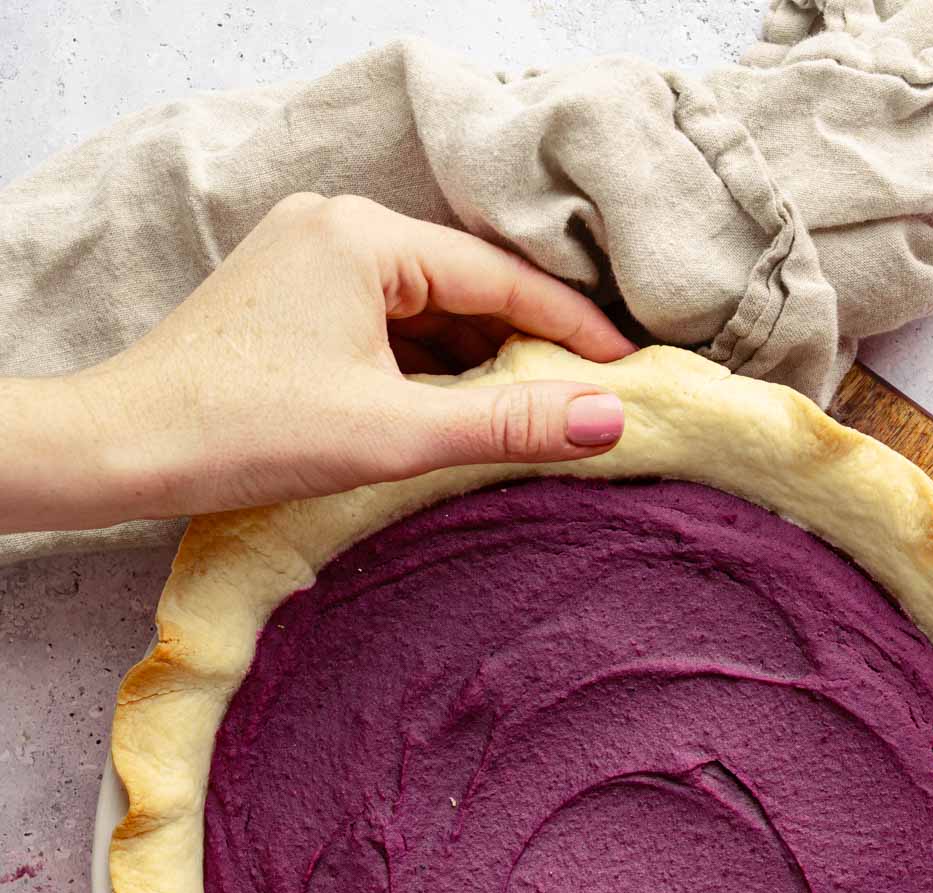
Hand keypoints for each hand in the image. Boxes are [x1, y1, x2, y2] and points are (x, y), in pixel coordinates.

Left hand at [1, 194, 633, 533]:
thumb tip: (609, 419)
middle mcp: (335, 226)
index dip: (570, 330)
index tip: (627, 374)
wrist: (126, 446)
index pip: (499, 277)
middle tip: (584, 406)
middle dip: (523, 349)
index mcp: (364, 235)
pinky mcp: (286, 299)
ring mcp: (305, 259)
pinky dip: (422, 368)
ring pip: (422, 310)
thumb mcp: (395, 433)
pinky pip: (381, 324)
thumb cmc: (249, 431)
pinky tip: (450, 415)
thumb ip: (508, 425)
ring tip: (527, 421)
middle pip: (463, 288)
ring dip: (473, 364)